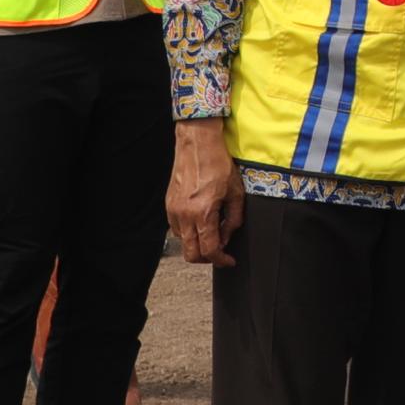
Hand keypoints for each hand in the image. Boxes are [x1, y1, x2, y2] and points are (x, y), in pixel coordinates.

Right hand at [168, 118, 242, 266]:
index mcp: (203, 213)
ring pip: (182, 242)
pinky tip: (200, 221)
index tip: (229, 261)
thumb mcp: (236, 193)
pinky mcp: (168, 204)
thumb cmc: (219, 164)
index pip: (209, 250)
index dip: (221, 260)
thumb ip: (233, 219)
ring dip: (197, 244)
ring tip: (212, 231)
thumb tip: (227, 237)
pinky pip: (176, 228)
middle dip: (207, 258)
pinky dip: (188, 232)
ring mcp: (173, 210)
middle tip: (220, 251)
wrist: (197, 143)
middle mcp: (184, 215)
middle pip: (191, 254)